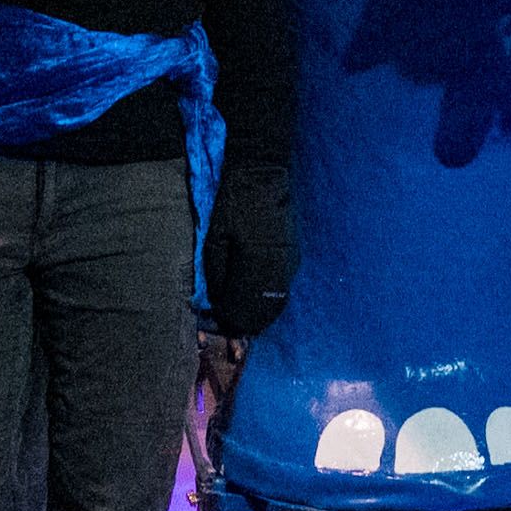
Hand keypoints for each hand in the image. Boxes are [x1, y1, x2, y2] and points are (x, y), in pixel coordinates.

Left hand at [201, 178, 294, 342]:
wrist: (262, 175)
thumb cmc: (233, 204)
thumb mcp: (215, 240)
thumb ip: (216, 276)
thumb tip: (218, 304)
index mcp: (255, 265)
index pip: (242, 309)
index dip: (229, 323)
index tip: (218, 327)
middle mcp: (278, 270)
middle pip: (262, 313)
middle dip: (245, 326)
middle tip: (230, 335)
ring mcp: (290, 264)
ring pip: (275, 305)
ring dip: (259, 317)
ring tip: (243, 324)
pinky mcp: (294, 258)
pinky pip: (282, 291)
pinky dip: (269, 303)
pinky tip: (256, 304)